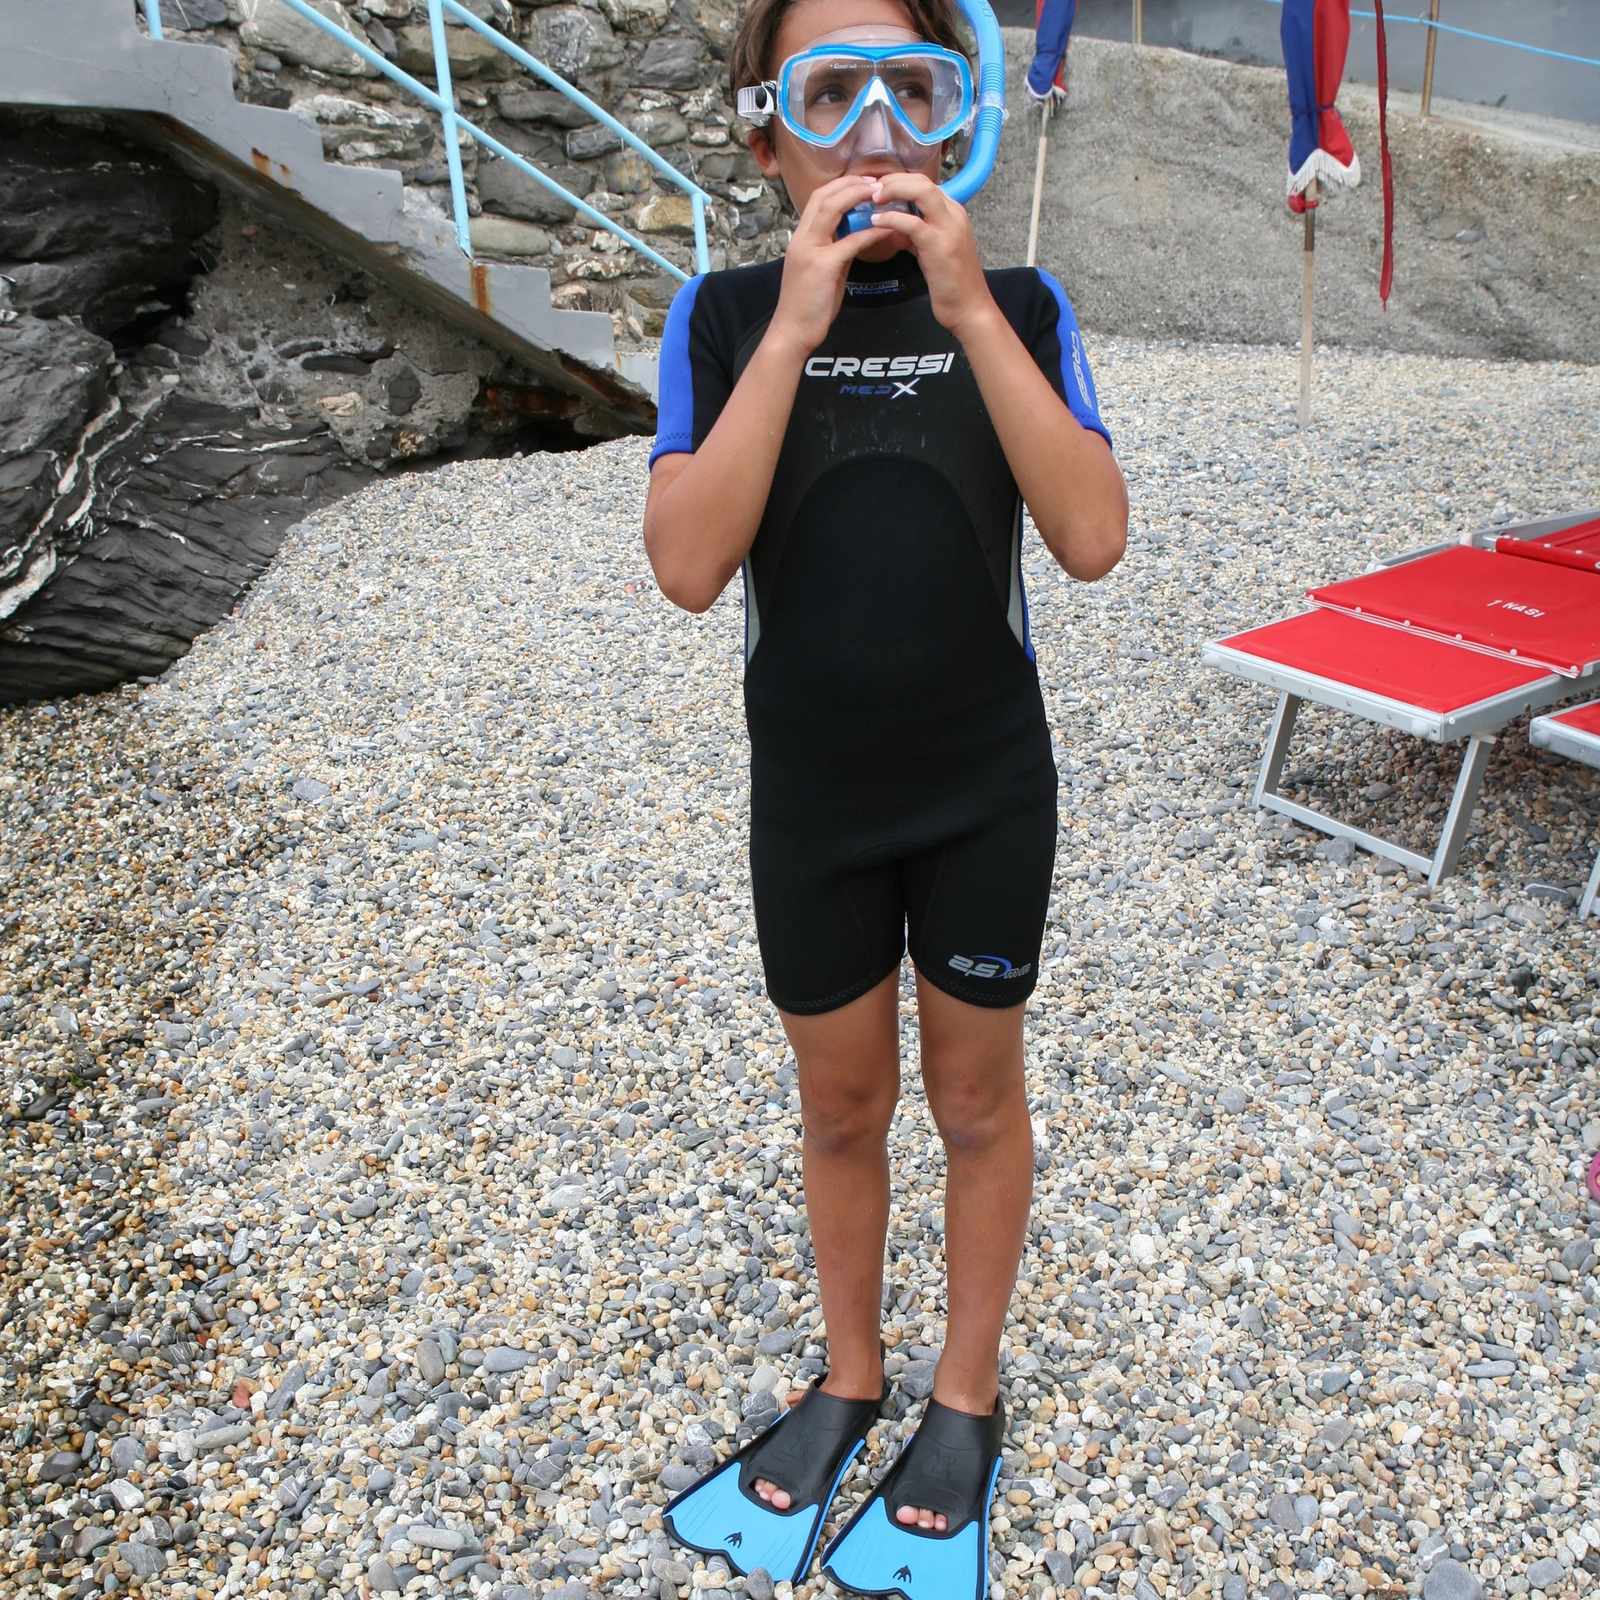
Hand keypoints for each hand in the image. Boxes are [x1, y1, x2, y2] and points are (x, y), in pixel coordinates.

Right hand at [765, 175, 890, 357]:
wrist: (792, 332)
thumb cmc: (809, 307)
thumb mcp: (822, 272)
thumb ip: (835, 251)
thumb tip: (855, 238)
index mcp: (801, 238)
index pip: (818, 199)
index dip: (841, 186)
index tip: (863, 183)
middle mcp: (802, 239)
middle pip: (824, 195)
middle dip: (851, 183)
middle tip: (876, 181)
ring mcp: (810, 250)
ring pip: (833, 208)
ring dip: (858, 196)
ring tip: (880, 194)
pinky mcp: (823, 266)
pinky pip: (851, 241)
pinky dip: (870, 232)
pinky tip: (887, 229)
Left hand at [865, 173, 997, 340]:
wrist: (969, 308)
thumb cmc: (950, 283)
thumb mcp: (931, 251)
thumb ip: (916, 235)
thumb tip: (894, 227)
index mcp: (953, 213)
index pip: (925, 183)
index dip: (900, 181)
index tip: (880, 189)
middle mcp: (954, 214)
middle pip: (922, 180)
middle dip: (894, 180)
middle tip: (872, 189)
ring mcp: (948, 227)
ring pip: (921, 191)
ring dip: (894, 190)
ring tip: (874, 199)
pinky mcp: (938, 244)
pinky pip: (911, 223)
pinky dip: (891, 219)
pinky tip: (876, 222)